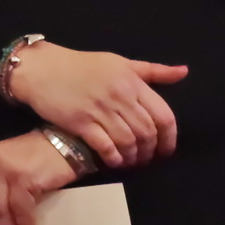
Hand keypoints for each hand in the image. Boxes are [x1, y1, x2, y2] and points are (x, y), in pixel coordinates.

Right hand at [5, 43, 186, 167]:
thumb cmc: (81, 65)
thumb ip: (152, 71)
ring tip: (130, 162)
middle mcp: (120, 96)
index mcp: (133, 81)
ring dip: (133, 157)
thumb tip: (184, 72)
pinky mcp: (80, 122)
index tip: (165, 150)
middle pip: (147, 132)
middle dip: (150, 151)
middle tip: (146, 159)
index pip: (163, 115)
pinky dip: (113, 157)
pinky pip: (105, 146)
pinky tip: (114, 161)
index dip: (169, 138)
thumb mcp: (120, 62)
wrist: (41, 68)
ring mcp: (99, 110)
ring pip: (128, 141)